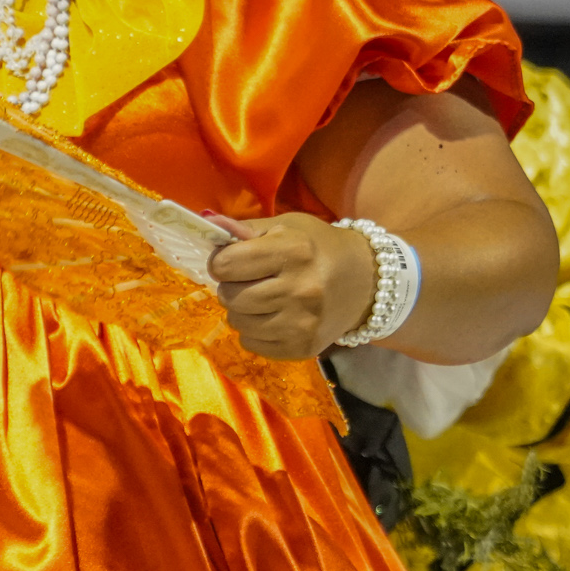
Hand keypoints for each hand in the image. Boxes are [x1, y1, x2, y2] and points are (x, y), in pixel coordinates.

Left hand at [208, 214, 376, 360]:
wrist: (365, 281)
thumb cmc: (318, 247)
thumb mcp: (286, 227)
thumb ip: (245, 229)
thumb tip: (204, 223)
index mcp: (294, 251)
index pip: (227, 264)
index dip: (221, 262)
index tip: (231, 261)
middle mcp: (299, 289)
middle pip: (230, 296)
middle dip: (231, 287)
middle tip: (249, 281)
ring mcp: (302, 322)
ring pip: (238, 323)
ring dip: (242, 311)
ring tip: (262, 299)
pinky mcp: (303, 347)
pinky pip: (252, 344)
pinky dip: (255, 332)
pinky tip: (273, 317)